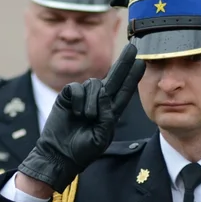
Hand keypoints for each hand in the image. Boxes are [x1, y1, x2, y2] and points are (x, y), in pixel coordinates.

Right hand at [17, 42, 145, 192]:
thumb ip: (107, 117)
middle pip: (114, 77)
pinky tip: (74, 112)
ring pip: (94, 84)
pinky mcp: (68, 95)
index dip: (133, 77)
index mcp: (110, 112)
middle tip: (133, 47)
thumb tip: (105, 94)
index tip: (141, 63)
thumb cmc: (82, 150)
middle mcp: (99, 101)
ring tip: (86, 117)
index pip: (124, 92)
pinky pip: (77, 88)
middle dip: (123, 62)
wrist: (59, 154)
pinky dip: (78, 100)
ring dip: (92, 101)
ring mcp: (83, 97)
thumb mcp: (101, 137)